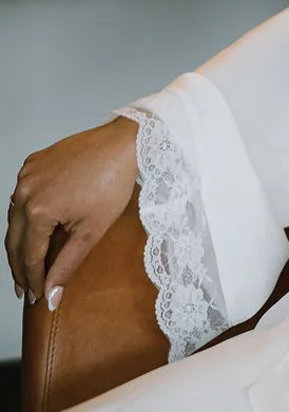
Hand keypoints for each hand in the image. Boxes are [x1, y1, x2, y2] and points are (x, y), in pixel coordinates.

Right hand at [5, 117, 137, 307]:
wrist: (123, 142)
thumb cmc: (113, 181)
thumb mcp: (91, 230)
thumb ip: (67, 265)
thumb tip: (51, 295)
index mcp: (38, 210)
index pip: (29, 256)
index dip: (33, 280)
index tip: (38, 297)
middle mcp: (25, 192)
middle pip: (15, 240)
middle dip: (19, 268)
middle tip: (24, 289)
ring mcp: (26, 175)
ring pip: (14, 219)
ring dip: (19, 243)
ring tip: (26, 265)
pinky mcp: (33, 163)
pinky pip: (21, 196)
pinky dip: (24, 216)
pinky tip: (31, 229)